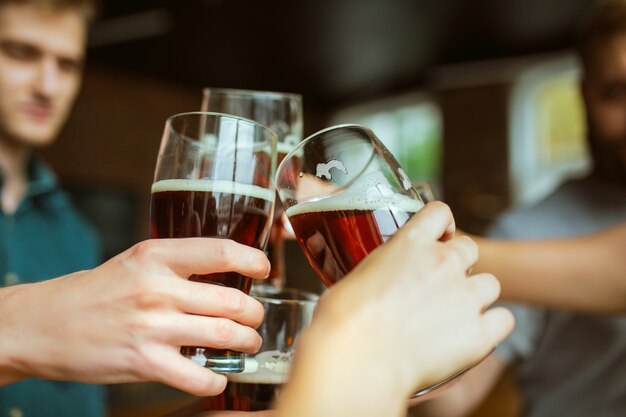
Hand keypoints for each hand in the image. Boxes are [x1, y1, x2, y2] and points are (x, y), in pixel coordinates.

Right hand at [0, 238, 269, 395]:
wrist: (44, 324)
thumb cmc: (93, 292)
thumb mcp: (134, 262)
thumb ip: (176, 264)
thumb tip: (224, 271)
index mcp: (156, 256)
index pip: (221, 252)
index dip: (253, 261)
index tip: (265, 269)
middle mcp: (157, 288)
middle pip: (233, 300)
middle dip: (255, 314)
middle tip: (256, 319)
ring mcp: (152, 326)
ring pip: (224, 335)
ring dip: (246, 342)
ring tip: (247, 343)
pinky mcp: (144, 362)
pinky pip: (198, 376)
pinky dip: (217, 379)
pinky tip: (218, 376)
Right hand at [278, 202, 513, 416]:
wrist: (359, 357)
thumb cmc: (344, 320)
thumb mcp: (354, 277)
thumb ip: (378, 271)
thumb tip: (374, 284)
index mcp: (410, 243)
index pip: (440, 213)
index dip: (441, 226)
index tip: (438, 238)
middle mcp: (443, 262)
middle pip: (470, 249)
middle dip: (459, 264)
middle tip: (440, 287)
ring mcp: (465, 296)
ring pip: (491, 284)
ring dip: (476, 296)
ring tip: (455, 316)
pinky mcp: (479, 333)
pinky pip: (505, 320)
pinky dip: (491, 328)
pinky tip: (471, 337)